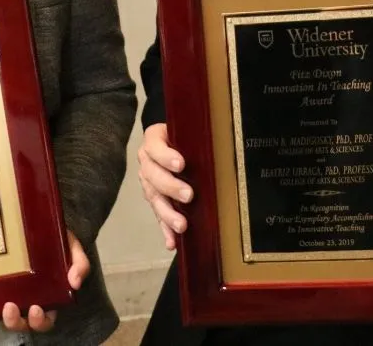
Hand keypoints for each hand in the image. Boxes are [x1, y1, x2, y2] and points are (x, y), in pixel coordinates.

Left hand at [0, 230, 89, 337]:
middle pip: (24, 323)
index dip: (40, 320)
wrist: (42, 223)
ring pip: (6, 319)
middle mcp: (30, 300)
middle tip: (11, 308)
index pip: (46, 317)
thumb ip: (79, 263)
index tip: (35, 309)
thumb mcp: (73, 248)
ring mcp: (13, 296)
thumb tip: (75, 282)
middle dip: (18, 322)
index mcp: (49, 296)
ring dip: (0, 321)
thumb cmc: (59, 240)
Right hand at [137, 122, 192, 249]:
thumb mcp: (187, 130)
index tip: (182, 164)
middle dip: (171, 187)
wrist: (171, 141)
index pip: (155, 147)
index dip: (166, 156)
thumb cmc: (183, 136)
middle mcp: (147, 161)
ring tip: (182, 225)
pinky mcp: (154, 199)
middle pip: (153, 175)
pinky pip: (157, 215)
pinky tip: (172, 242)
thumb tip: (225, 143)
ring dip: (167, 213)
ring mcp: (148, 181)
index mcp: (153, 140)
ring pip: (154, 198)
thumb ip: (196, 136)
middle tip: (189, 195)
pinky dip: (165, 229)